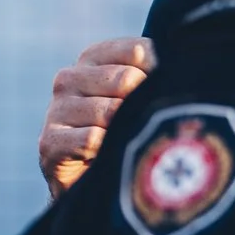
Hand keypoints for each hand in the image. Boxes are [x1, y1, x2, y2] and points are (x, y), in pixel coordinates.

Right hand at [39, 38, 156, 197]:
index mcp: (92, 58)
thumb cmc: (123, 134)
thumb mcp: (139, 97)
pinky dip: (106, 150)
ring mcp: (56, 109)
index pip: (137, 51)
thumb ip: (155, 73)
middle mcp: (69, 78)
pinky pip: (92, 139)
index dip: (159, 74)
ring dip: (123, 132)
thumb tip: (185, 60)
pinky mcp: (49, 141)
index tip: (166, 94)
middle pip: (126, 79)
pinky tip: (107, 157)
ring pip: (110, 111)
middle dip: (141, 105)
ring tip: (123, 143)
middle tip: (144, 126)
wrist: (90, 184)